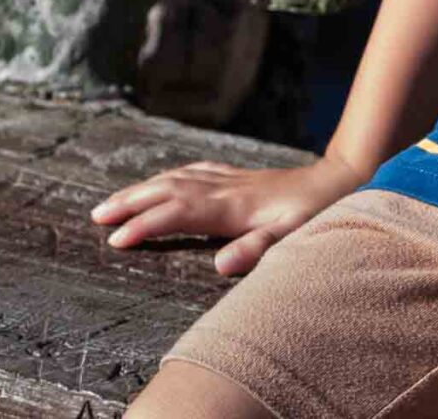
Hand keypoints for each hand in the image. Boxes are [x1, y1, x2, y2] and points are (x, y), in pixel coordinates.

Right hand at [90, 152, 368, 277]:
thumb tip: (218, 265)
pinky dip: (171, 176)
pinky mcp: (239, 177)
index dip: (146, 224)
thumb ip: (255, 249)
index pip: (178, 213)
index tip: (116, 239)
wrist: (342, 179)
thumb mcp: (291, 237)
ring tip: (112, 201)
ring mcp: (231, 180)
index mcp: (232, 207)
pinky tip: (165, 180)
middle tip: (95, 216)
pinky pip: (195, 171)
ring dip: (143, 188)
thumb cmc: (317, 214)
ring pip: (177, 178)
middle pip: (168, 191)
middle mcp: (225, 188)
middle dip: (130, 202)